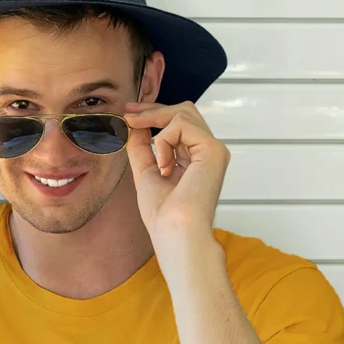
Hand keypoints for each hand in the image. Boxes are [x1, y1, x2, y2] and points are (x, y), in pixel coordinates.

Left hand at [124, 100, 229, 247]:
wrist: (175, 233)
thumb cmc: (163, 215)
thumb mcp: (145, 172)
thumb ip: (142, 147)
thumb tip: (135, 123)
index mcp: (196, 159)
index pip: (180, 123)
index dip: (154, 114)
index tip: (129, 114)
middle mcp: (208, 153)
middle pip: (184, 111)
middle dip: (153, 110)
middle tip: (129, 115)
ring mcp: (214, 150)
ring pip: (183, 113)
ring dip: (154, 122)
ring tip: (143, 145)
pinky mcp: (213, 150)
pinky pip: (182, 125)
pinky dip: (164, 141)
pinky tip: (164, 166)